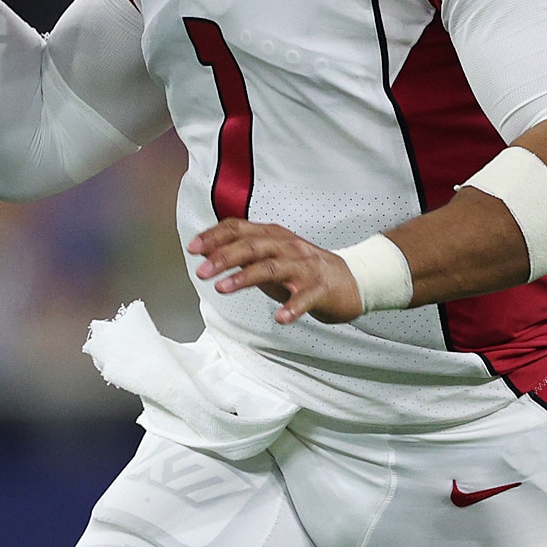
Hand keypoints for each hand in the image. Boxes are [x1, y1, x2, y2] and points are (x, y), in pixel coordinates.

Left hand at [190, 219, 361, 324]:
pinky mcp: (321, 288)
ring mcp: (305, 267)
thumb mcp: (270, 257)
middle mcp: (288, 247)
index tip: (193, 248)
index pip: (240, 228)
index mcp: (273, 236)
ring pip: (272, 268)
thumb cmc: (305, 270)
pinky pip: (305, 297)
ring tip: (223, 288)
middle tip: (203, 272)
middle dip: (224, 257)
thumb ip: (241, 253)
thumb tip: (206, 251)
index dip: (215, 236)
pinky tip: (280, 318)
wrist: (352, 280)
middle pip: (252, 246)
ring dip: (246, 277)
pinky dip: (293, 307)